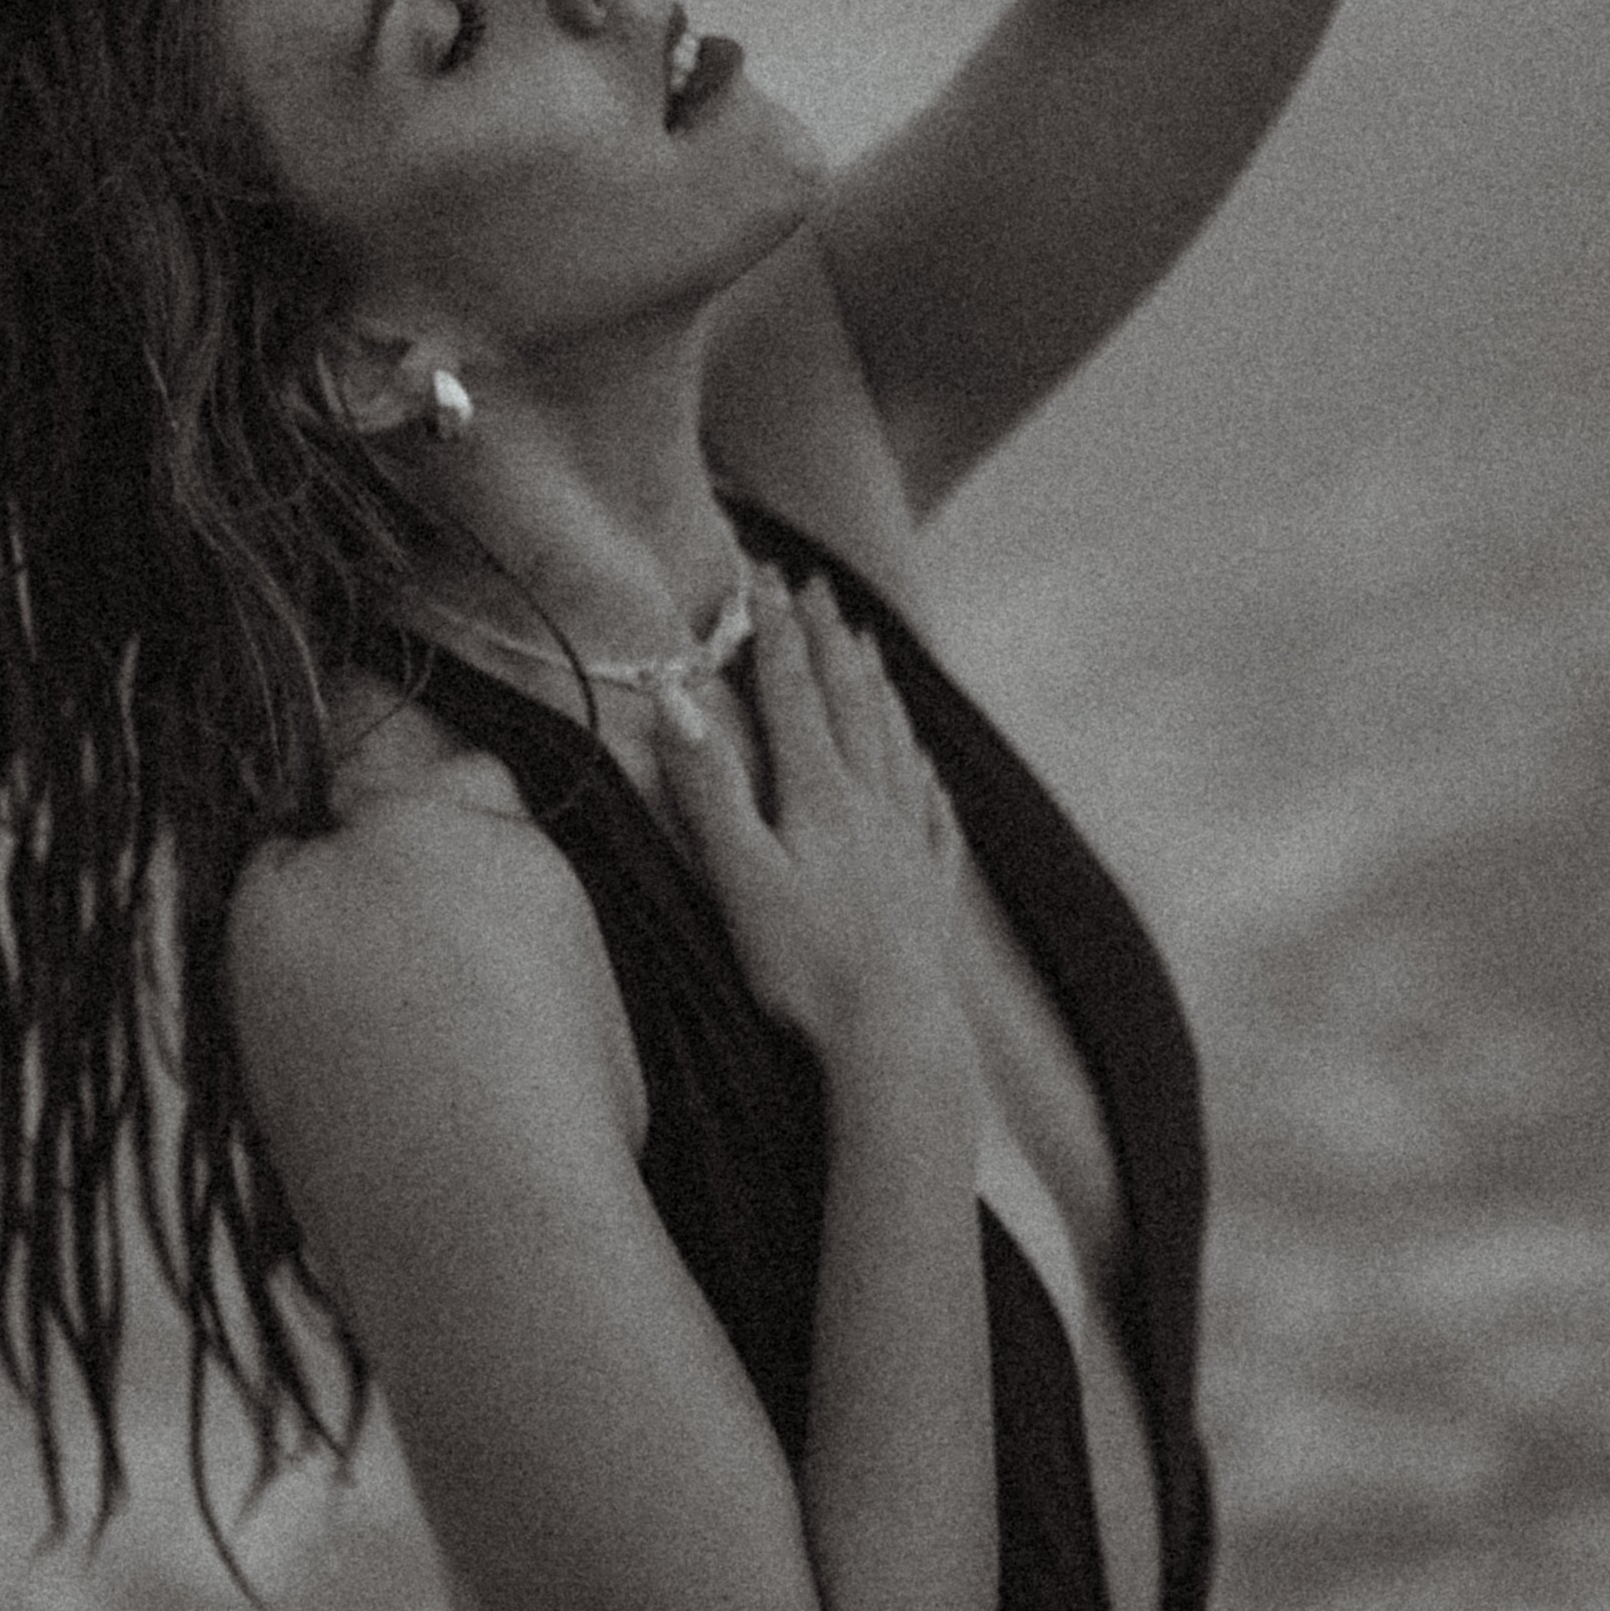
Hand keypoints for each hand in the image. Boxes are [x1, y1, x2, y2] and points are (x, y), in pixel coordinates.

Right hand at [651, 570, 966, 1066]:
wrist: (897, 1035)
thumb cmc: (805, 964)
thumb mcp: (739, 875)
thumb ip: (710, 788)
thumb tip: (678, 702)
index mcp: (819, 792)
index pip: (792, 691)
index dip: (774, 631)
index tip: (761, 575)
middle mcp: (871, 802)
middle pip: (849, 701)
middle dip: (826, 640)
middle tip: (815, 586)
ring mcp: (908, 843)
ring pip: (894, 743)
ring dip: (876, 688)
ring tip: (868, 649)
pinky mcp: (930, 888)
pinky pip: (931, 811)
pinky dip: (923, 774)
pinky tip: (926, 769)